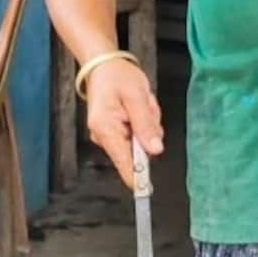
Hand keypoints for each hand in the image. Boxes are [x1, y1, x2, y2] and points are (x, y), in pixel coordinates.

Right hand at [85, 57, 163, 178]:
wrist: (102, 65)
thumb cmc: (117, 76)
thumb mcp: (137, 96)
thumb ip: (146, 125)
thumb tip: (155, 150)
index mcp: (106, 128)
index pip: (124, 162)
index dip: (138, 177)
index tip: (148, 190)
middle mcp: (102, 136)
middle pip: (136, 151)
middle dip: (148, 132)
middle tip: (145, 108)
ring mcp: (106, 136)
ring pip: (138, 144)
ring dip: (146, 125)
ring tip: (140, 104)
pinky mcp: (112, 134)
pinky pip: (135, 137)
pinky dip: (141, 124)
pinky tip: (136, 108)